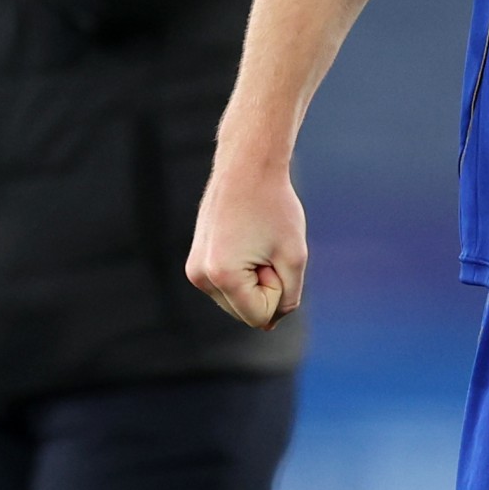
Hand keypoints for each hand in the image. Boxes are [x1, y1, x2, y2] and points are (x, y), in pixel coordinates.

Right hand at [185, 156, 306, 330]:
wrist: (247, 166)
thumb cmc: (274, 206)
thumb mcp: (294, 256)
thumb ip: (288, 296)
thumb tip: (269, 324)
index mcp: (222, 276)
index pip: (260, 315)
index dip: (278, 287)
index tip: (273, 253)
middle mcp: (201, 277)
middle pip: (246, 311)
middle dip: (265, 286)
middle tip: (264, 245)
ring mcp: (194, 270)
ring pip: (237, 300)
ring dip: (254, 279)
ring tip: (254, 241)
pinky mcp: (196, 261)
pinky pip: (228, 286)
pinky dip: (244, 272)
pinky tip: (245, 241)